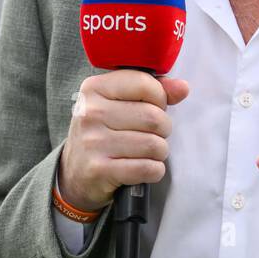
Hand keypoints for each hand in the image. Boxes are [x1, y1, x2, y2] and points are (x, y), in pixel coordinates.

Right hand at [59, 70, 189, 211]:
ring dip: (160, 152)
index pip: (145, 84)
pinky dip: (155, 171)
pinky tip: (145, 168)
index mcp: (94, 88)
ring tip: (148, 152)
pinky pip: (147, 168)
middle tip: (153, 134)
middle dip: (163, 129)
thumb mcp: (120, 104)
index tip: (153, 107)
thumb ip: (152, 90)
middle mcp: (90, 113)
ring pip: (154, 144)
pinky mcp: (99, 170)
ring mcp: (93, 142)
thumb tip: (182, 87)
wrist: (75, 174)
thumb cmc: (105, 132)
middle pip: (153, 117)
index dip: (160, 98)